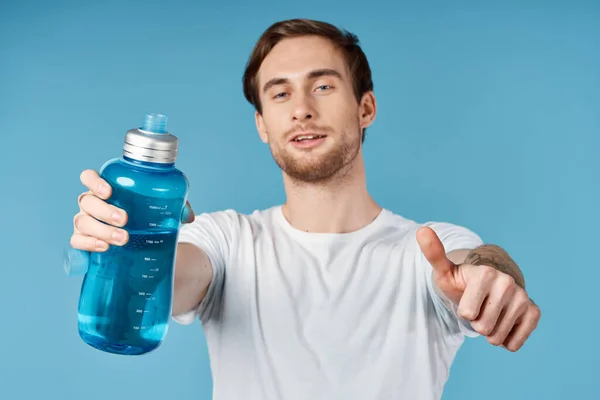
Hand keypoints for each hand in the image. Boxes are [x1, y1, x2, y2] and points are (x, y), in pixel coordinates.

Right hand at [70, 169, 194, 251]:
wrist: (137, 244)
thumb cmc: (144, 218)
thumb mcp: (160, 209)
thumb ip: (174, 206)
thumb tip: (187, 216)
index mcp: (105, 190)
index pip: (89, 177)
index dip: (94, 181)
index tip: (109, 191)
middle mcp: (91, 204)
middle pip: (86, 201)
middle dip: (104, 210)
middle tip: (125, 220)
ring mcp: (85, 222)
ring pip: (83, 222)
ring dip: (102, 230)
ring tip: (124, 239)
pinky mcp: (83, 242)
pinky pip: (76, 241)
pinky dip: (89, 244)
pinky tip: (104, 247)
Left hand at [416, 226, 540, 351]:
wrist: (487, 285)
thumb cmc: (462, 281)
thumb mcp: (445, 271)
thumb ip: (433, 254)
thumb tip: (422, 230)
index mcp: (486, 273)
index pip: (468, 314)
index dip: (463, 311)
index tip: (467, 298)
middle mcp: (508, 283)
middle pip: (483, 328)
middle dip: (476, 323)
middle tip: (478, 307)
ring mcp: (523, 297)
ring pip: (497, 338)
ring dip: (489, 332)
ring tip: (489, 313)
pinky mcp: (534, 312)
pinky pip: (513, 344)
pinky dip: (504, 340)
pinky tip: (502, 322)